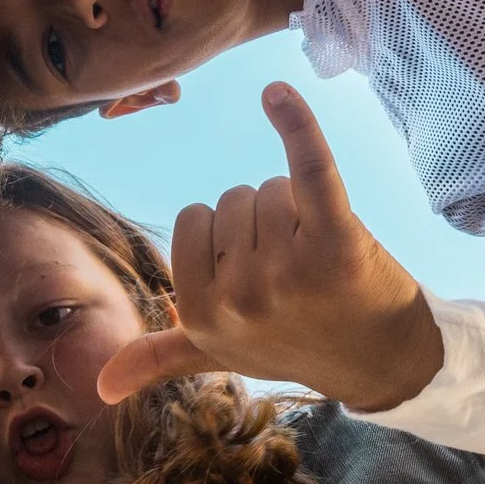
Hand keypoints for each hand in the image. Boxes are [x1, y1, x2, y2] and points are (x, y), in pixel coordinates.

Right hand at [97, 83, 442, 411]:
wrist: (385, 363)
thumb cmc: (297, 345)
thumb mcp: (224, 354)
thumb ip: (161, 358)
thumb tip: (99, 388)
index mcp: (200, 314)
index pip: (192, 219)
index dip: (227, 236)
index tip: (258, 277)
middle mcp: (239, 296)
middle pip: (233, 200)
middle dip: (264, 223)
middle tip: (298, 273)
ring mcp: (288, 272)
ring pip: (272, 188)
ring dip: (299, 210)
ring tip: (322, 259)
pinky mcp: (338, 245)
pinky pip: (309, 168)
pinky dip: (295, 125)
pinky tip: (277, 95)